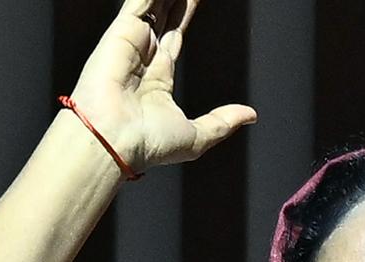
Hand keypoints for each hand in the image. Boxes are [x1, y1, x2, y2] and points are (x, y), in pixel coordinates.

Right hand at [67, 0, 256, 172]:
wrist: (115, 140)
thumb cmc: (147, 145)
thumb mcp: (196, 136)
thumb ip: (222, 121)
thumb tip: (249, 115)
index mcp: (158, 78)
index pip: (174, 35)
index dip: (184, 14)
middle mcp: (143, 57)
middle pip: (164, 14)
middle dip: (178, 0)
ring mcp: (132, 41)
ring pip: (153, 3)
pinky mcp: (122, 31)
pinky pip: (140, 1)